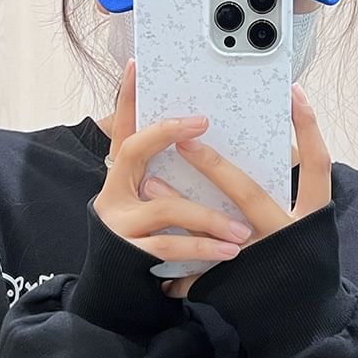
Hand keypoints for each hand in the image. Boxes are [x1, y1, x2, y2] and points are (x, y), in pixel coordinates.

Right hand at [93, 58, 256, 264]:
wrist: (114, 292)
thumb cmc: (144, 238)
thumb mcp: (153, 202)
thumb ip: (170, 175)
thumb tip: (208, 145)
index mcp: (122, 175)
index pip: (122, 127)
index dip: (125, 97)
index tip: (135, 65)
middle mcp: (114, 192)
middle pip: (132, 150)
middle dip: (165, 131)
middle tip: (201, 123)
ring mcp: (119, 222)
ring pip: (164, 206)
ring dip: (207, 215)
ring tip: (243, 227)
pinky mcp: (128, 252)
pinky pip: (170, 246)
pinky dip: (203, 248)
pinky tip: (230, 251)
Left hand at [154, 82, 331, 298]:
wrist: (308, 325)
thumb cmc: (303, 262)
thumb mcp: (309, 226)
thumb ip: (291, 191)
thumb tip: (271, 143)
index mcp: (312, 217)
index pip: (317, 165)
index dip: (309, 127)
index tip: (293, 92)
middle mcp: (288, 237)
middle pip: (251, 195)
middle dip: (215, 165)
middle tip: (185, 136)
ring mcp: (263, 264)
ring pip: (216, 232)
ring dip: (181, 206)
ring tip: (150, 182)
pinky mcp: (239, 288)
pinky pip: (202, 274)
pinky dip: (177, 266)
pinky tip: (151, 251)